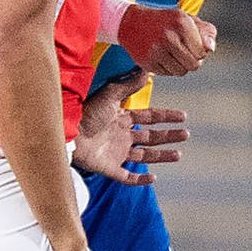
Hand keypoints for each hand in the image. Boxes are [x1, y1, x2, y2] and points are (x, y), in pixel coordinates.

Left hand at [72, 69, 189, 185]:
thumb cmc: (84, 113)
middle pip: (151, 137)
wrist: (66, 133)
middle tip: (186, 135)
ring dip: (161, 156)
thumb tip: (145, 71)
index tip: (182, 116)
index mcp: (121, 119)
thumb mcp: (108, 95)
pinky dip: (140, 179)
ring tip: (178, 155)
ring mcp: (116, 153)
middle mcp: (121, 136)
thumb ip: (127, 85)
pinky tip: (153, 178)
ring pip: (144, 156)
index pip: (149, 118)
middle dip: (169, 136)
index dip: (166, 116)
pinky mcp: (109, 168)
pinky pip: (127, 177)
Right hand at [121, 5, 216, 75]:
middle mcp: (168, 37)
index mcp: (181, 23)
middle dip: (193, 61)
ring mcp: (156, 51)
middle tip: (185, 52)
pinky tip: (163, 56)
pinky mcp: (147, 62)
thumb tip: (211, 49)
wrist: (131, 23)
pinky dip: (169, 68)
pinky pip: (168, 74)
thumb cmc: (166, 22)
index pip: (202, 52)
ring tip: (174, 54)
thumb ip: (206, 31)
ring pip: (181, 72)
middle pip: (193, 65)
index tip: (192, 44)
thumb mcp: (187, 19)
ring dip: (181, 66)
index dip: (200, 51)